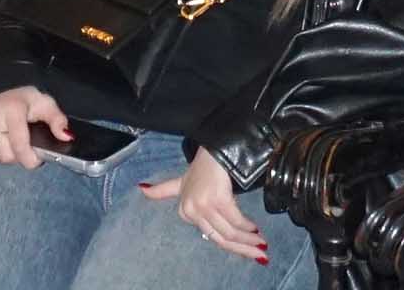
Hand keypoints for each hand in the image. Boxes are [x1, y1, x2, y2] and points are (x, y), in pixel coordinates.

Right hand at [0, 85, 70, 168]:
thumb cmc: (23, 98)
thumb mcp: (44, 104)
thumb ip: (57, 120)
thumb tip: (66, 136)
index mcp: (13, 109)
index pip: (19, 145)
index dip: (29, 159)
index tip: (36, 159)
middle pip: (5, 155)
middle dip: (17, 156)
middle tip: (22, 146)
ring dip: (1, 156)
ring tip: (8, 143)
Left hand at [141, 149, 268, 264]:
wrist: (215, 148)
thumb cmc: (200, 166)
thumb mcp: (180, 180)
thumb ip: (162, 190)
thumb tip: (141, 188)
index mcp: (185, 212)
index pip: (212, 236)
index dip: (232, 245)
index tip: (249, 249)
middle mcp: (192, 211)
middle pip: (221, 238)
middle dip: (243, 250)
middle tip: (261, 256)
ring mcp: (204, 206)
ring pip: (229, 232)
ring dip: (249, 240)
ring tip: (262, 244)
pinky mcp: (218, 199)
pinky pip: (235, 220)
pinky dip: (248, 227)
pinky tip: (256, 229)